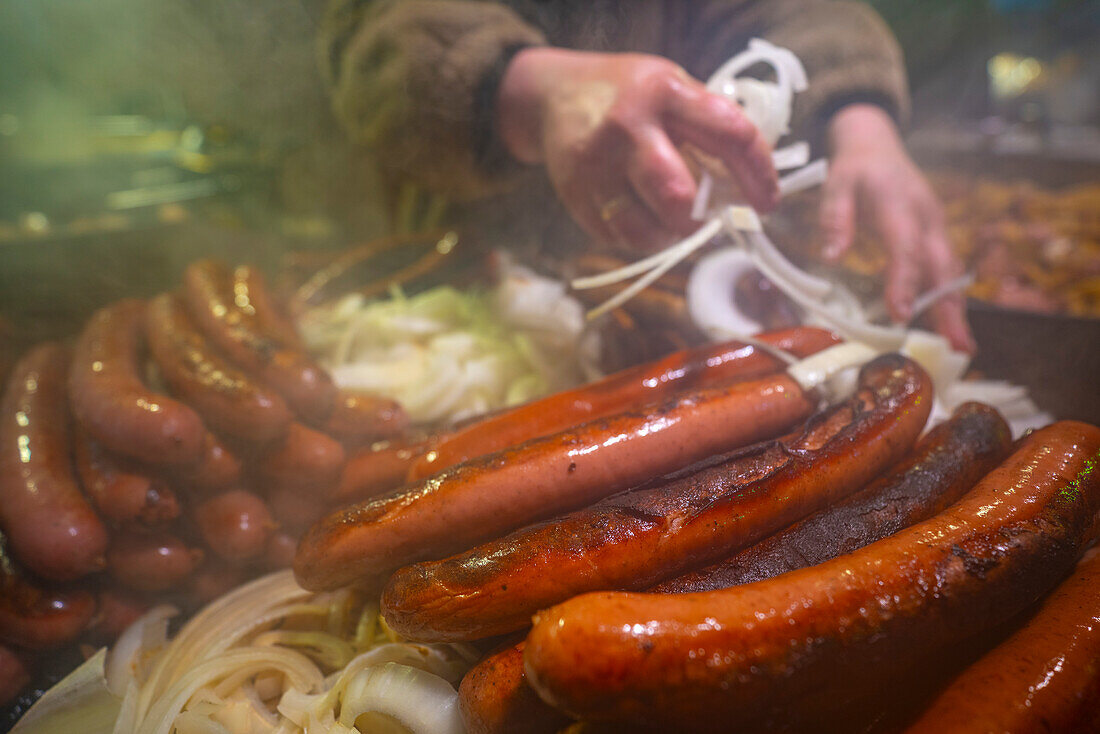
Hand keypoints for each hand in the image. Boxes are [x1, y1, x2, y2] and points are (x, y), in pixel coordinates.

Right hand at [497, 47, 778, 249]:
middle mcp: (627, 127)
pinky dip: (641, 235)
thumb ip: (709, 130)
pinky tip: (642, 214)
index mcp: (665, 93)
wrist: (554, 95)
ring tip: (674, 220)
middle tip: (711, 221)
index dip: (758, 175)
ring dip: (671, 235)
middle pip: (679, 196)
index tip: (768, 203)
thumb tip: (747, 190)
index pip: (730, 135)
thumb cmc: (630, 95)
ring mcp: (595, 165)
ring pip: (647, 230)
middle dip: (702, 219)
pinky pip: (620, 238)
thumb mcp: (673, 90)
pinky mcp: (575, 196)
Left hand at [821, 105, 974, 352]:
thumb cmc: (854, 167)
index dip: (905, 280)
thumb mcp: (837, 183)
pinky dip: (949, 301)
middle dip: (949, 308)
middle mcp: (927, 218)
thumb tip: (833, 257)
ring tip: (962, 349)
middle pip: (942, 266)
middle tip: (957, 346)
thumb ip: (835, 217)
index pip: (906, 247)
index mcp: (901, 203)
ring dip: (956, 311)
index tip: (901, 313)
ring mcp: (936, 228)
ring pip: (949, 274)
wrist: (877, 145)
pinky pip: (944, 272)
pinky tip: (949, 330)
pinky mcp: (935, 238)